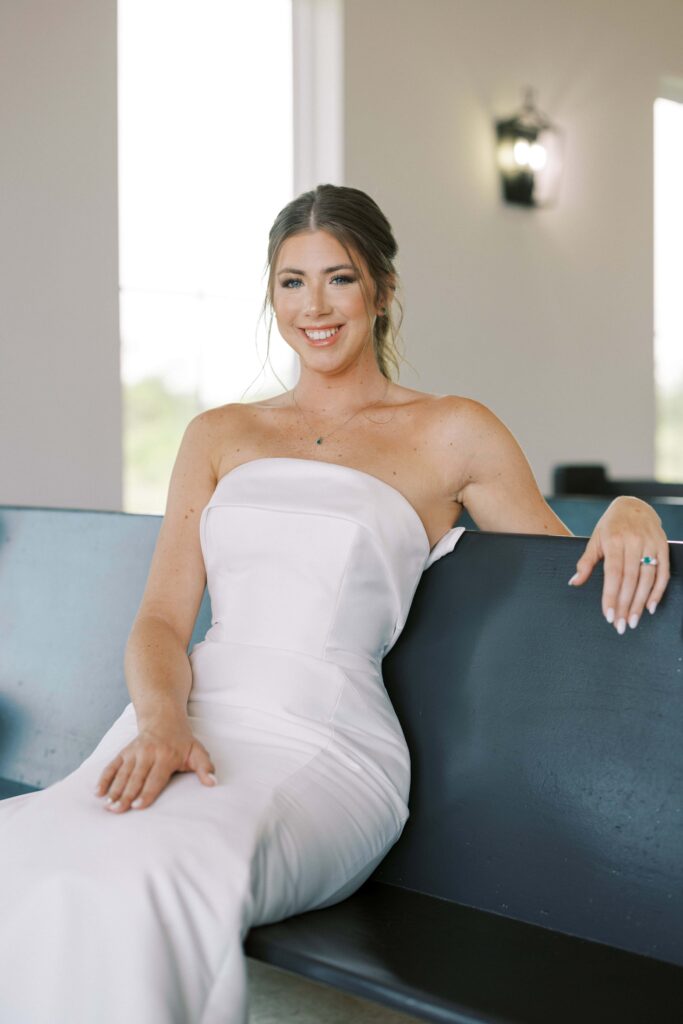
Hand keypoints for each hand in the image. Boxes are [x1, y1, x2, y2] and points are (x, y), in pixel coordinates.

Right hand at [94, 718, 216, 812]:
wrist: (164, 719)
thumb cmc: (182, 742)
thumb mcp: (197, 752)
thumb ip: (205, 768)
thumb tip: (213, 783)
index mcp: (166, 756)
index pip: (155, 778)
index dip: (146, 793)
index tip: (138, 807)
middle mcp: (148, 754)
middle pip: (136, 778)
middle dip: (126, 795)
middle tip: (117, 811)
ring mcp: (134, 752)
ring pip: (122, 773)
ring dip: (114, 790)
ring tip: (107, 806)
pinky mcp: (124, 751)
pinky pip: (112, 765)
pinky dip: (104, 778)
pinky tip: (97, 791)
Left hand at [568, 496, 669, 632]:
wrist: (634, 505)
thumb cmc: (610, 525)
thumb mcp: (595, 540)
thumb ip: (586, 562)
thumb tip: (574, 582)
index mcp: (613, 540)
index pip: (613, 574)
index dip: (611, 596)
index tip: (608, 615)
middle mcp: (634, 542)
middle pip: (630, 579)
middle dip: (625, 605)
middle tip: (621, 625)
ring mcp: (650, 544)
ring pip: (647, 578)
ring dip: (640, 602)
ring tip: (632, 620)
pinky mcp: (663, 546)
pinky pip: (663, 572)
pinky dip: (658, 591)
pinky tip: (650, 606)